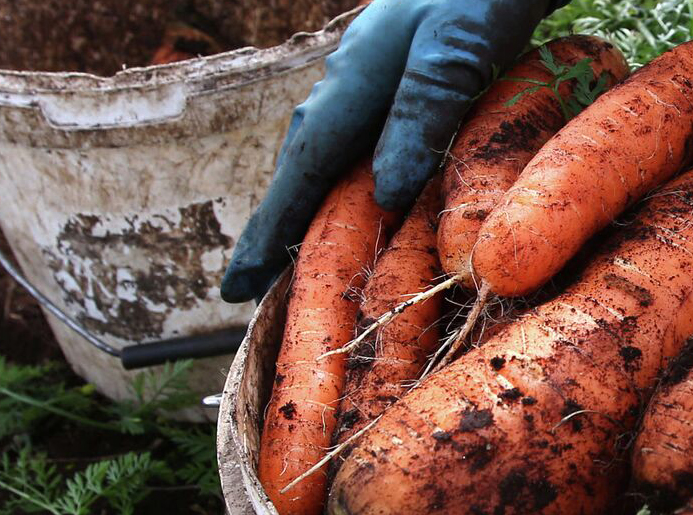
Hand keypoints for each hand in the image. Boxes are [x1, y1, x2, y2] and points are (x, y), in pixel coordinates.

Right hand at [221, 0, 555, 301]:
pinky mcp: (407, 69)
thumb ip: (420, 115)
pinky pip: (365, 139)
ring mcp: (377, 73)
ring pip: (333, 153)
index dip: (271, 230)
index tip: (238, 285)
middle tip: (249, 285)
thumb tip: (386, 194)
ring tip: (293, 253)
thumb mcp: (454, 51)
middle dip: (278, 224)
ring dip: (313, 203)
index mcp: (354, 79)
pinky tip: (364, 192)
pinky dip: (353, 176)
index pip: (303, 169)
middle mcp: (353, 79)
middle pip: (306, 165)